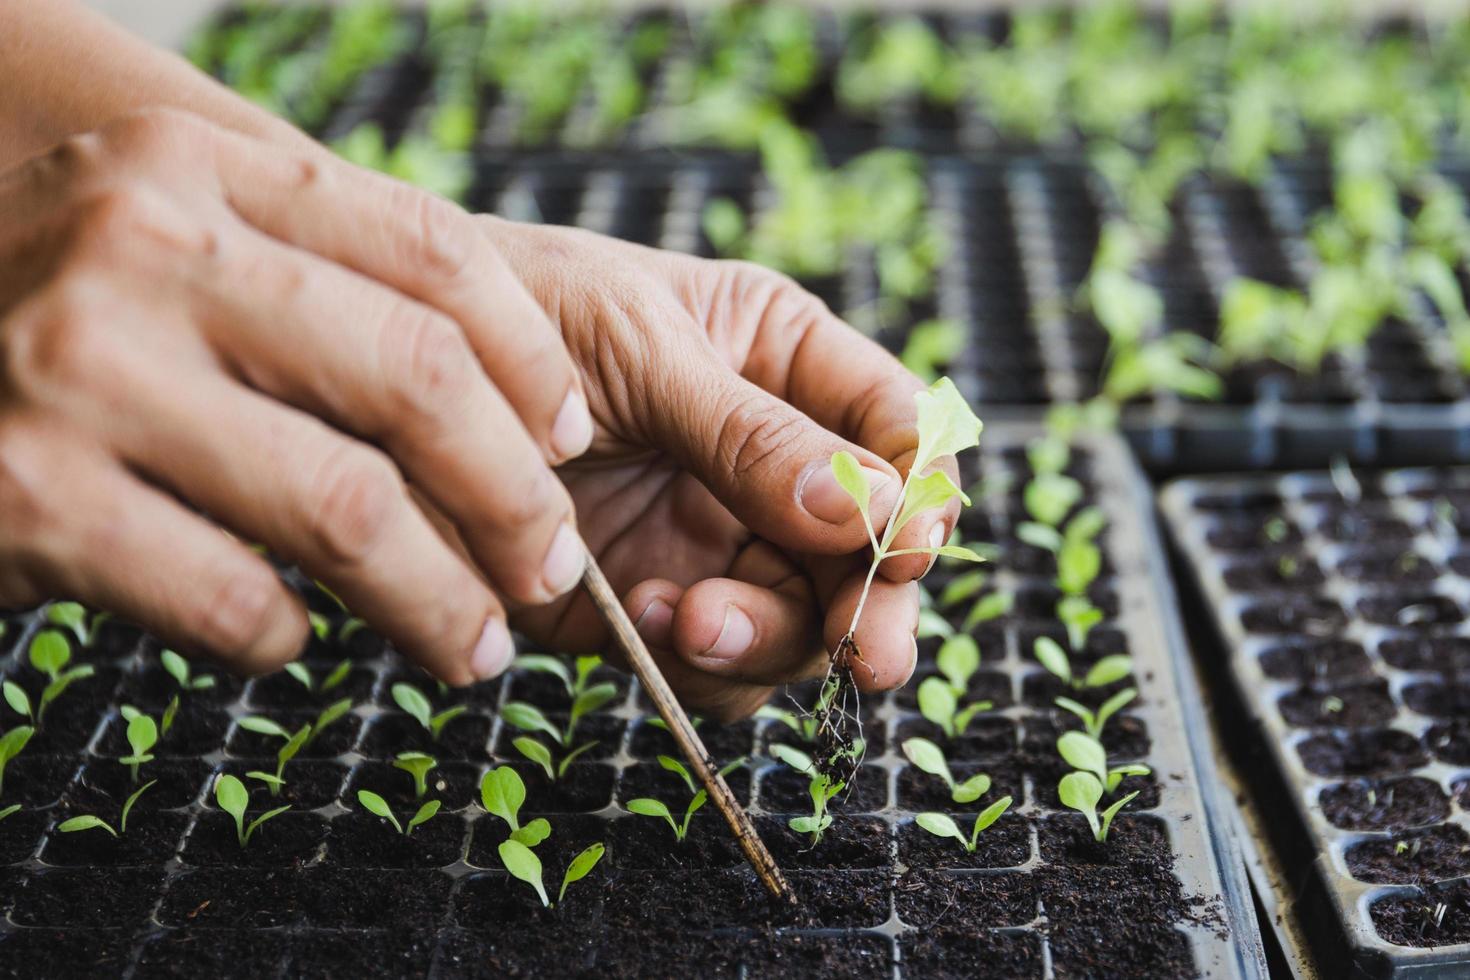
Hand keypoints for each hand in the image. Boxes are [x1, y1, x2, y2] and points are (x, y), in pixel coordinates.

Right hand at [0, 109, 597, 683]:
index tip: (572, 439)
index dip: (533, 358)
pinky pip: (231, 598)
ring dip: (439, 598)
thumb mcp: (161, 247)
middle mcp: (143, 247)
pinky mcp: (26, 497)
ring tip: (478, 645)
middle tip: (551, 566)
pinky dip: (289, 639)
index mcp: (197, 171)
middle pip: (418, 378)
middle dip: (516, 496)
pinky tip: (294, 642)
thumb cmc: (43, 327)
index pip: (432, 252)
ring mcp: (78, 371)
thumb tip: (516, 390)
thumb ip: (309, 279)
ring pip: (348, 509)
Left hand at [476, 218, 961, 718]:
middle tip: (864, 654)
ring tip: (693, 619)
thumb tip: (872, 510)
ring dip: (771, 637)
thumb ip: (752, 434)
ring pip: (804, 621)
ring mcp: (713, 540)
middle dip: (868, 603)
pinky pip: (721, 665)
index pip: (895, 432)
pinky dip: (703, 662)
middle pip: (868, 551)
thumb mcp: (643, 348)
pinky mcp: (654, 606)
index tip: (913, 545)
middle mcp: (769, 462)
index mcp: (786, 365)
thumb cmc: (518, 311)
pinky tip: (648, 617)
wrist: (389, 381)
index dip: (922, 491)